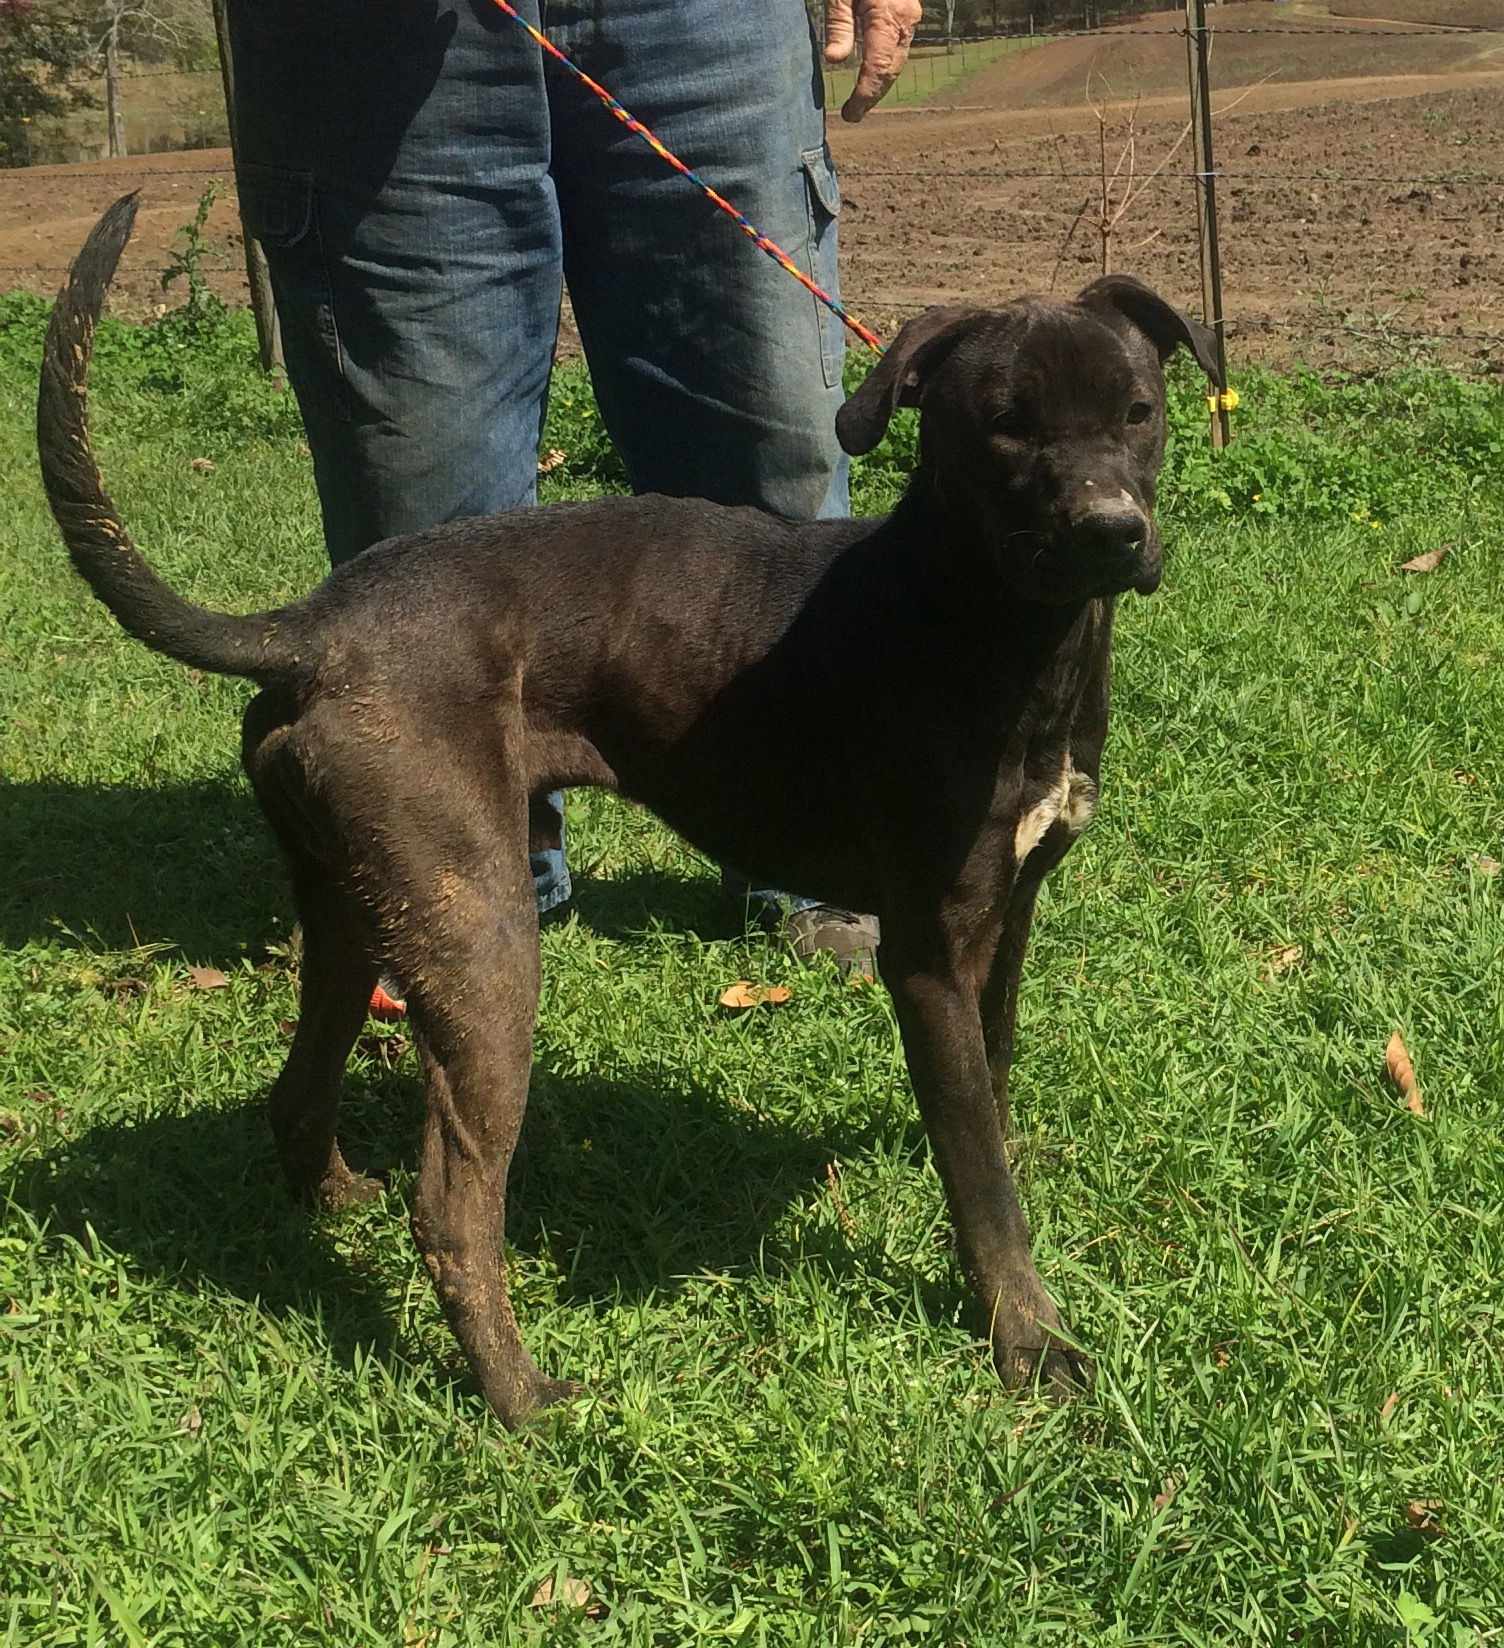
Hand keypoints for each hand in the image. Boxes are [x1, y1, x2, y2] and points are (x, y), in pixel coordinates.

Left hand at [824, 0, 922, 123]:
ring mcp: (911, 16)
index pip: (878, 68)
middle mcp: (906, 20)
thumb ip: (838, 23)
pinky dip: (886, 67)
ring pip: (897, 62)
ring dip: (880, 85)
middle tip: (852, 116)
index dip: (865, 95)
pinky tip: (871, 77)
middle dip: (872, 97)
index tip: (850, 114)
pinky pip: (899, 48)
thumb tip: (834, 60)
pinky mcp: (909, 13)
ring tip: (860, 103)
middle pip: (891, 70)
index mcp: (889, 15)